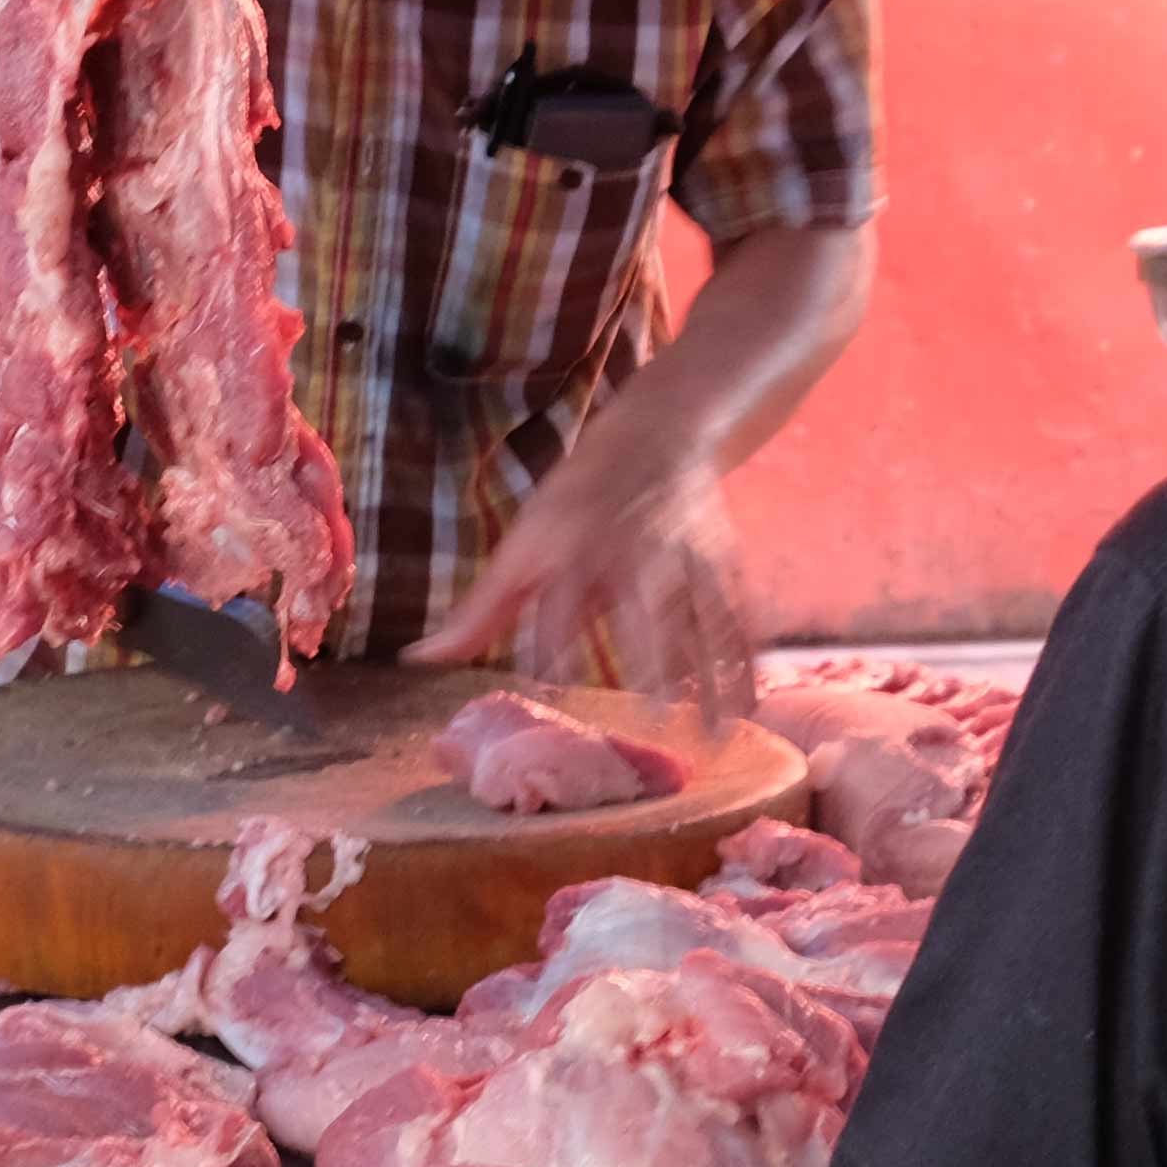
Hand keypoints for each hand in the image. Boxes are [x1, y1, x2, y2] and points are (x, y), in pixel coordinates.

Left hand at [413, 416, 753, 714]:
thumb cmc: (573, 506)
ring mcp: (683, 557)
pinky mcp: (720, 561)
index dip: (554, 641)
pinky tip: (749, 706)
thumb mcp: (521, 548)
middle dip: (654, 657)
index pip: (559, 603)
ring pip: (701, 619)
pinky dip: (745, 661)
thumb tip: (417, 661)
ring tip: (716, 732)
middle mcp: (630, 554)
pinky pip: (736, 615)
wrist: (657, 434)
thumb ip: (479, 613)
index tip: (553, 687)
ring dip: (712, 676)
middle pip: (643, 609)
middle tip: (659, 716)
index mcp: (571, 552)